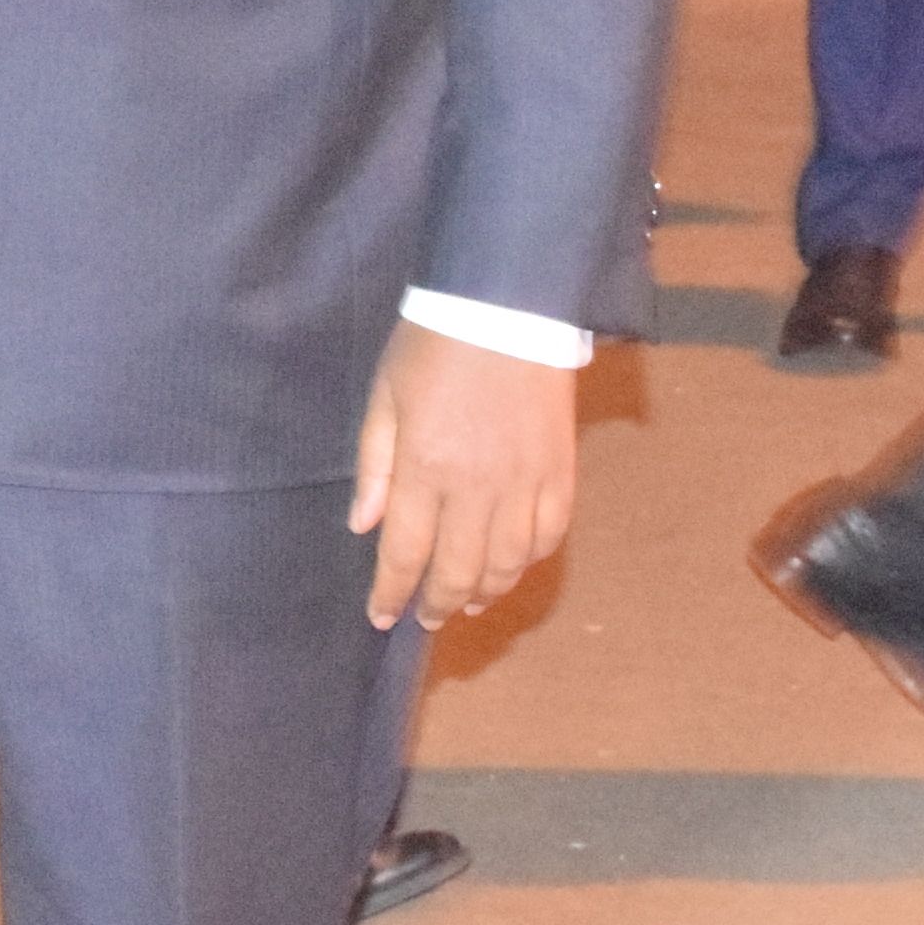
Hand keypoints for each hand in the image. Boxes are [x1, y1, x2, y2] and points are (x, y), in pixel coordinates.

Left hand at [353, 320, 576, 626]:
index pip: (406, 553)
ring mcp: (525, 483)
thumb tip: (363, 526)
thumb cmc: (433, 345)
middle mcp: (477, 487)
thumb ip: (375, 466)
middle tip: (424, 618)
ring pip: (508, 563)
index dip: (392, 592)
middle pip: (458, 569)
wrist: (507, 306)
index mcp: (426, 468)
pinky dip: (529, 560)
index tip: (382, 616)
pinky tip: (511, 566)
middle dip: (436, 602)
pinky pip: (549, 535)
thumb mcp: (385, 396)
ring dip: (485, 591)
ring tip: (465, 601)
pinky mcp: (560, 473)